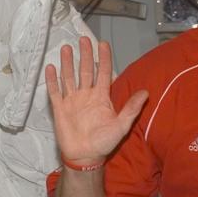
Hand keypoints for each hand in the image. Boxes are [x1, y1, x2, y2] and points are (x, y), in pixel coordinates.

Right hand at [44, 37, 147, 168]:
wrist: (85, 157)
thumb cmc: (104, 143)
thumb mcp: (121, 126)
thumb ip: (131, 109)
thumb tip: (146, 93)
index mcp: (101, 98)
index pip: (103, 73)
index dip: (103, 59)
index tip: (103, 44)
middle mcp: (86, 95)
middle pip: (85, 70)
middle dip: (84, 55)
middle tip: (83, 39)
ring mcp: (72, 101)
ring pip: (69, 77)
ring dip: (68, 63)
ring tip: (67, 48)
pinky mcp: (60, 108)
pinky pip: (55, 91)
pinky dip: (52, 80)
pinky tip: (51, 67)